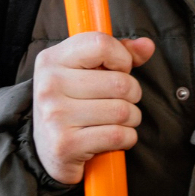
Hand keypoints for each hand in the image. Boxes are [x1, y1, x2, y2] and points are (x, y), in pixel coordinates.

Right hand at [32, 32, 154, 184]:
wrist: (47, 151)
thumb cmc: (73, 104)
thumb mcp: (87, 72)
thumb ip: (119, 54)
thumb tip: (147, 45)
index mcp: (52, 60)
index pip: (101, 44)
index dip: (122, 58)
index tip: (120, 70)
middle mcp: (49, 85)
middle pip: (120, 82)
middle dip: (133, 94)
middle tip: (121, 101)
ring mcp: (55, 116)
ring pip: (123, 111)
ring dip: (131, 118)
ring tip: (117, 120)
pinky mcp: (65, 145)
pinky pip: (118, 136)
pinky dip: (127, 138)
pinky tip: (113, 139)